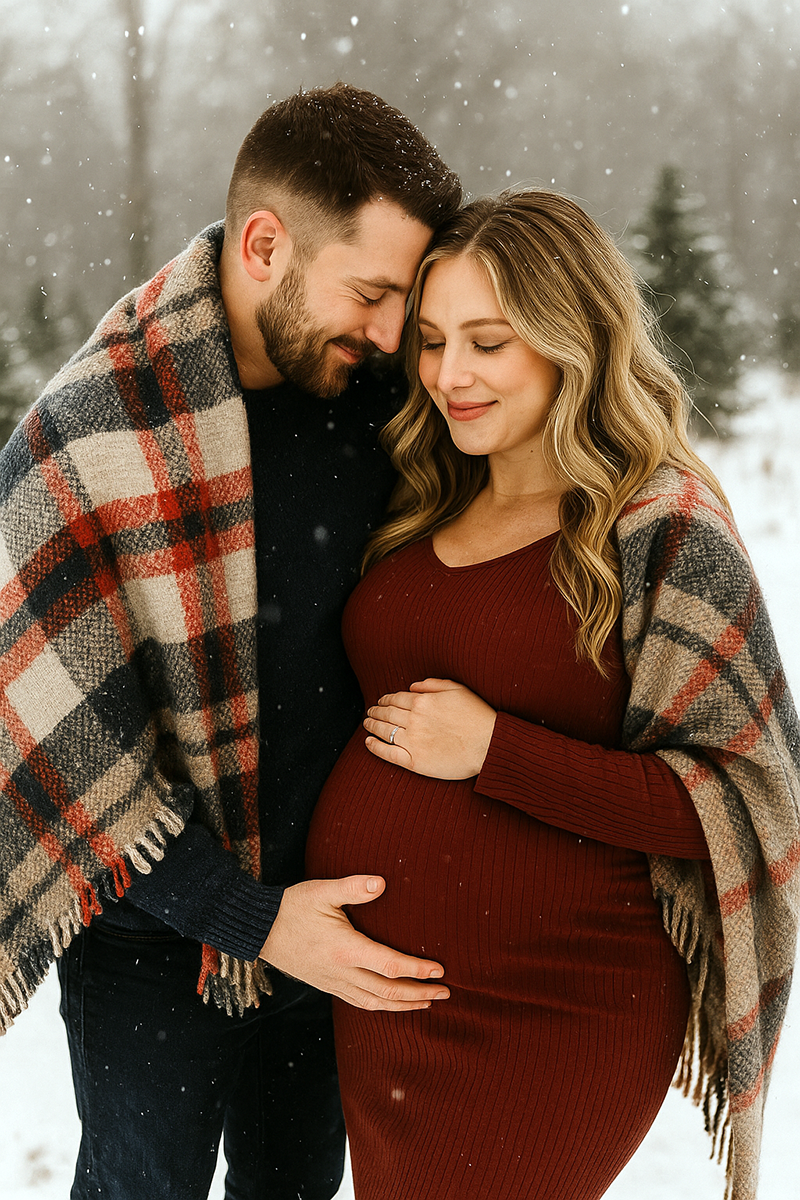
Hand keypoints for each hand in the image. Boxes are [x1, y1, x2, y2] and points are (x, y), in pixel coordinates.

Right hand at [259, 875, 448, 1010]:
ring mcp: (333, 983)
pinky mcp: (326, 985)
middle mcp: (341, 972)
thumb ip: (354, 887)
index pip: (390, 966)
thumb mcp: (323, 891)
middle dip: (419, 994)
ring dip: (403, 1005)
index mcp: (345, 950)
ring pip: (374, 1002)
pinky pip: (359, 1002)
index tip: (440, 970)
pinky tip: (390, 1003)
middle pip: (388, 991)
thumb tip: (382, 883)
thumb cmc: (291, 907)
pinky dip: (380, 1006)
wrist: (259, 930)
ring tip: (426, 1003)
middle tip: (445, 992)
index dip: (418, 970)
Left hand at [363, 677, 496, 778]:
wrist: (489, 744)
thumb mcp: (457, 689)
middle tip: (370, 712)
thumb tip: (412, 686)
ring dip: (372, 725)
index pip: (395, 698)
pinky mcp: (415, 761)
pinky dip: (375, 747)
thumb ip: (432, 685)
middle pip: (386, 713)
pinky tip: (368, 742)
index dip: (385, 699)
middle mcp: (414, 720)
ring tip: (366, 724)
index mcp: (422, 702)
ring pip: (384, 731)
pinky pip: (388, 753)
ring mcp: (412, 741)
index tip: (381, 701)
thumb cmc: (477, 716)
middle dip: (375, 711)